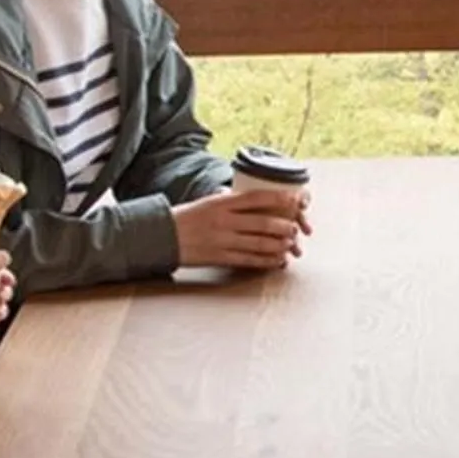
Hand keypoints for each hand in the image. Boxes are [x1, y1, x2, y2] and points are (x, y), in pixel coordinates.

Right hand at [172, 185, 309, 270]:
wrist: (162, 236)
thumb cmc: (187, 217)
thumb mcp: (208, 202)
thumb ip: (230, 200)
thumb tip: (253, 197)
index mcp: (221, 203)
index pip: (256, 197)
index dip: (279, 198)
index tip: (296, 199)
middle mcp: (224, 220)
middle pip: (262, 222)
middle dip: (284, 226)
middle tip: (295, 228)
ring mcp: (222, 240)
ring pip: (259, 243)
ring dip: (279, 245)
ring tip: (290, 245)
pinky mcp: (219, 257)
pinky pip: (248, 260)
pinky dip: (266, 261)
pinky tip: (277, 261)